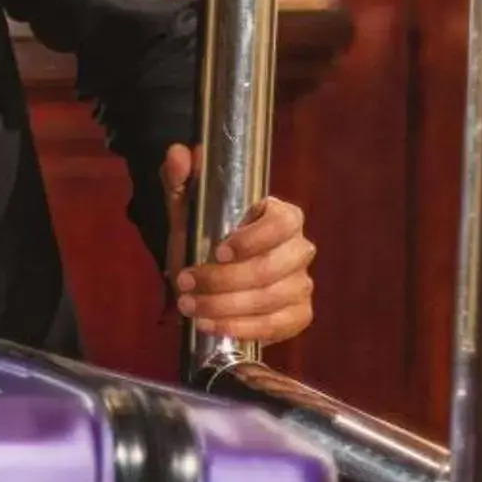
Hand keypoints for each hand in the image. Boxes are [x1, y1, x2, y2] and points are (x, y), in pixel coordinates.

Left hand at [161, 143, 316, 345]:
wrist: (206, 280)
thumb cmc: (201, 239)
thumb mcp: (185, 210)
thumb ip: (179, 181)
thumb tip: (179, 153)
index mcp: (281, 217)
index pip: (283, 223)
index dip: (253, 239)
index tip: (217, 251)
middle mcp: (298, 249)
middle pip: (273, 268)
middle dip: (224, 281)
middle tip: (185, 284)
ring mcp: (302, 283)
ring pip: (272, 299)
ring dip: (225, 307)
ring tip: (190, 308)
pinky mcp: (299, 314)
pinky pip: (279, 325)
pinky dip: (243, 328)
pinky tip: (212, 326)